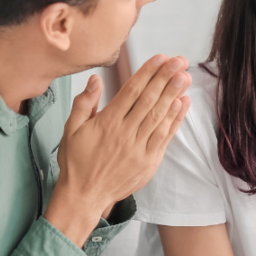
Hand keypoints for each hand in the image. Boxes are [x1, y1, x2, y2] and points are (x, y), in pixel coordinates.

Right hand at [44, 55, 191, 245]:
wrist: (84, 197)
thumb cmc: (76, 162)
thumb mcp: (70, 129)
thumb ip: (83, 103)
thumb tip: (96, 79)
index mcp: (107, 122)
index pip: (132, 91)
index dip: (148, 73)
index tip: (160, 58)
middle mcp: (125, 133)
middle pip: (150, 100)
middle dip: (166, 78)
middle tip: (180, 61)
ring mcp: (139, 148)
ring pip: (159, 116)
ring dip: (174, 95)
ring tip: (185, 76)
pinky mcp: (148, 162)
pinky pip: (164, 137)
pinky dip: (174, 120)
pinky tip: (182, 104)